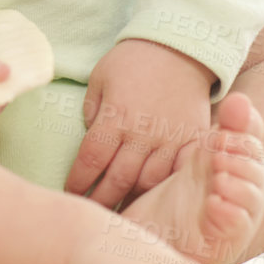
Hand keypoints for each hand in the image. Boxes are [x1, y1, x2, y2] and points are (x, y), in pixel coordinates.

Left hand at [64, 38, 215, 209]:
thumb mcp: (100, 79)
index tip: (69, 195)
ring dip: (133, 200)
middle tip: (91, 217)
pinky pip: (180, 173)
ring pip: (149, 182)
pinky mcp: (193, 140)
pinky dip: (168, 189)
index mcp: (115, 117)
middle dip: (102, 202)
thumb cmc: (132, 61)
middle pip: (118, 179)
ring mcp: (171, 138)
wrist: (179, 47)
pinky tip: (159, 202)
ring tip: (121, 216)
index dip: (78, 182)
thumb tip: (92, 144)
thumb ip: (93, 113)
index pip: (90, 159)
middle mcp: (142, 132)